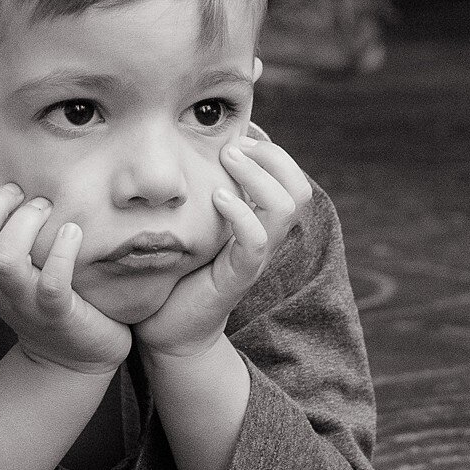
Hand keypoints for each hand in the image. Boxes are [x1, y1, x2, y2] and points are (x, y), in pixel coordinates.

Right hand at [0, 182, 132, 374]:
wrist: (71, 355)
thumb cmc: (40, 292)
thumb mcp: (6, 261)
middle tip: (24, 197)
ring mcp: (23, 300)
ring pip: (3, 259)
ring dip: (26, 224)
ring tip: (47, 210)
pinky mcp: (57, 314)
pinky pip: (52, 284)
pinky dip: (62, 253)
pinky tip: (74, 233)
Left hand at [136, 125, 313, 356]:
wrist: (170, 330)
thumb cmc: (178, 273)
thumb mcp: (193, 224)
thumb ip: (200, 194)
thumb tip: (185, 151)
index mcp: (259, 222)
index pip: (290, 178)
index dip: (272, 152)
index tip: (237, 139)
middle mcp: (265, 237)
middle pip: (299, 188)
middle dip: (271, 157)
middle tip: (233, 147)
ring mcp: (255, 258)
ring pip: (285, 207)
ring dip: (257, 175)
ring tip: (227, 162)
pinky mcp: (238, 277)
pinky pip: (255, 241)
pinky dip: (240, 212)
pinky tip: (216, 198)